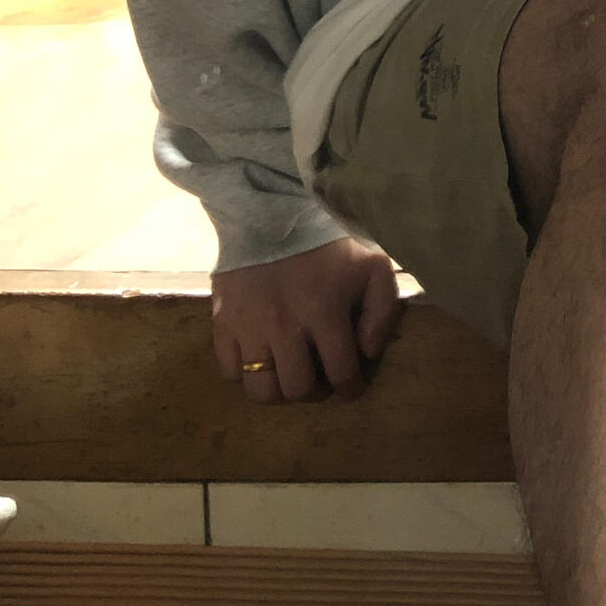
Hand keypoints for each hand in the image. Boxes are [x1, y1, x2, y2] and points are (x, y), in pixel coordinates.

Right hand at [212, 237, 401, 403]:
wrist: (270, 213)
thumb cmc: (328, 242)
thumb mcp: (372, 266)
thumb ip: (382, 311)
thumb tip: (368, 352)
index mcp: (323, 311)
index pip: (341, 372)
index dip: (351, 388)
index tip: (351, 386)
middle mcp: (283, 326)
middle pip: (297, 389)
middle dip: (315, 392)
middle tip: (321, 380)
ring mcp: (249, 326)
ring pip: (261, 389)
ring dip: (280, 390)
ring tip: (290, 375)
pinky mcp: (222, 322)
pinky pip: (229, 371)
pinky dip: (246, 374)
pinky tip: (262, 358)